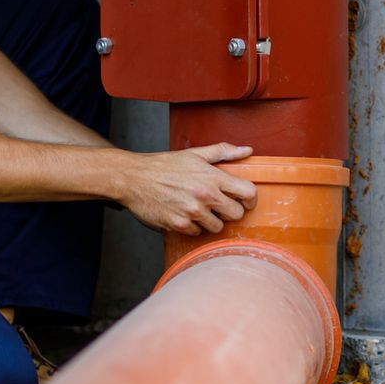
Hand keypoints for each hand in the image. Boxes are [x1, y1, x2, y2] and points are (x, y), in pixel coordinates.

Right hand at [116, 144, 258, 235]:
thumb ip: (223, 152)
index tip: (245, 200)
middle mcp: (205, 195)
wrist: (134, 178)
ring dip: (211, 220)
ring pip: (217, 227)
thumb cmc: (164, 165)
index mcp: (212, 176)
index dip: (251, 199)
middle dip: (230, 210)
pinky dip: (193, 226)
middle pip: (236, 214)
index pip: (248, 192)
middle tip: (219, 205)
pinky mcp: (179, 225)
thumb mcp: (194, 154)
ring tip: (197, 207)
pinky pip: (197, 232)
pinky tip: (183, 213)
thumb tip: (247, 151)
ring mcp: (192, 212)